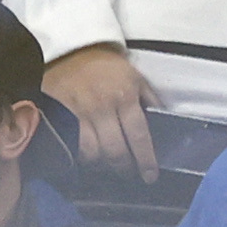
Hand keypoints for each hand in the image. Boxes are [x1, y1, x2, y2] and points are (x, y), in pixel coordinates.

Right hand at [42, 44, 158, 182]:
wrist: (70, 50)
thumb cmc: (105, 64)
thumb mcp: (134, 76)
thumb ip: (148, 99)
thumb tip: (162, 120)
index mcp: (125, 96)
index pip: (139, 136)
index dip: (145, 160)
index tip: (149, 175)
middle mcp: (103, 108)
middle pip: (115, 151)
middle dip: (124, 167)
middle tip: (129, 172)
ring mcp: (81, 114)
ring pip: (93, 153)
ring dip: (102, 164)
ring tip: (108, 164)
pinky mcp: (64, 117)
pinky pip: (74, 146)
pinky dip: (82, 156)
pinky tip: (89, 156)